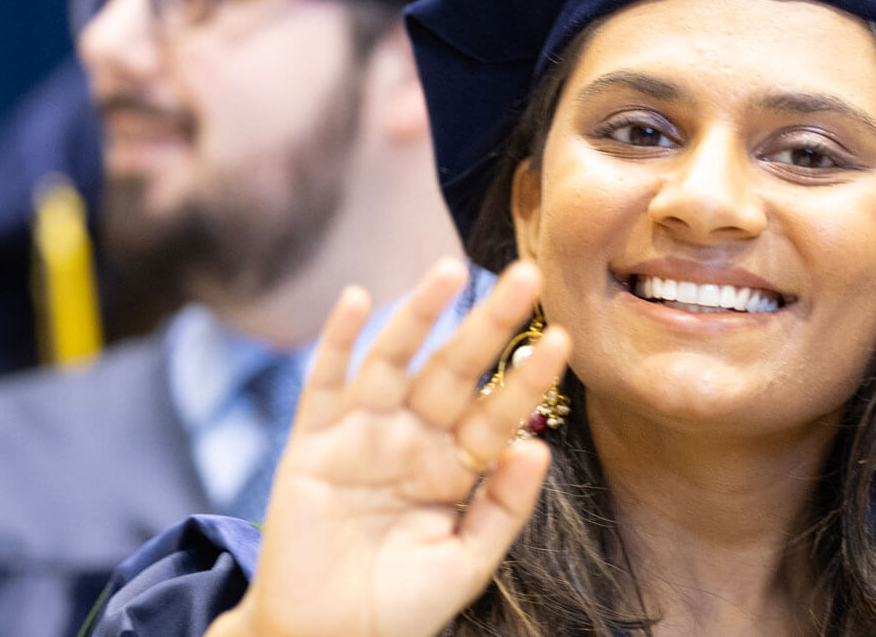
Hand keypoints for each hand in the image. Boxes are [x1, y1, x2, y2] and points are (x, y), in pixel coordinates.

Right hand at [210, 259, 570, 636]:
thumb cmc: (401, 608)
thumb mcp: (467, 563)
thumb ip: (504, 508)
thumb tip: (537, 446)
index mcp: (456, 468)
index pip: (499, 412)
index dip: (528, 379)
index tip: (562, 338)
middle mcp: (413, 440)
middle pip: (455, 370)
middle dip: (489, 324)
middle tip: (526, 275)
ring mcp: (363, 435)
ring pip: (395, 361)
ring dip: (420, 314)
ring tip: (452, 271)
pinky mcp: (313, 442)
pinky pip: (326, 383)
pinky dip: (339, 341)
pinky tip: (359, 299)